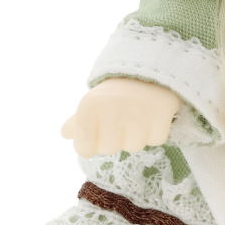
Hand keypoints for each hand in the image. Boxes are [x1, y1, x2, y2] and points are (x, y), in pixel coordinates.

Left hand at [61, 78, 181, 157]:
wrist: (149, 73)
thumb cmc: (114, 95)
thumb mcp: (92, 103)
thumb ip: (77, 122)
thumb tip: (64, 133)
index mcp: (89, 107)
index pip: (84, 150)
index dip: (91, 144)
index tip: (97, 133)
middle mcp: (111, 111)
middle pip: (108, 150)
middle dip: (113, 140)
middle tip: (120, 121)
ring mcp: (137, 116)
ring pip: (132, 147)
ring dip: (134, 137)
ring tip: (136, 117)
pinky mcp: (160, 119)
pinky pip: (154, 140)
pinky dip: (153, 132)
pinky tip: (151, 117)